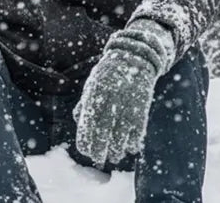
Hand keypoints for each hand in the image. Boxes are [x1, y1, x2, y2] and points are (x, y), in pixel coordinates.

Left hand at [73, 19, 174, 164]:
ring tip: (114, 156)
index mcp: (92, 101)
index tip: (86, 150)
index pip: (85, 131)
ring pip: (119, 142)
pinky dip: (132, 145)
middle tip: (99, 160)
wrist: (134, 59)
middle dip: (99, 154)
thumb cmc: (108, 75)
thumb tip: (78, 122)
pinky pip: (136, 136)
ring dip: (116, 153)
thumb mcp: (91, 86)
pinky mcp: (141, 112)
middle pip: (101, 140)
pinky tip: (128, 148)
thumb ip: (84, 104)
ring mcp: (125, 111)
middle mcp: (108, 107)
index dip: (85, 145)